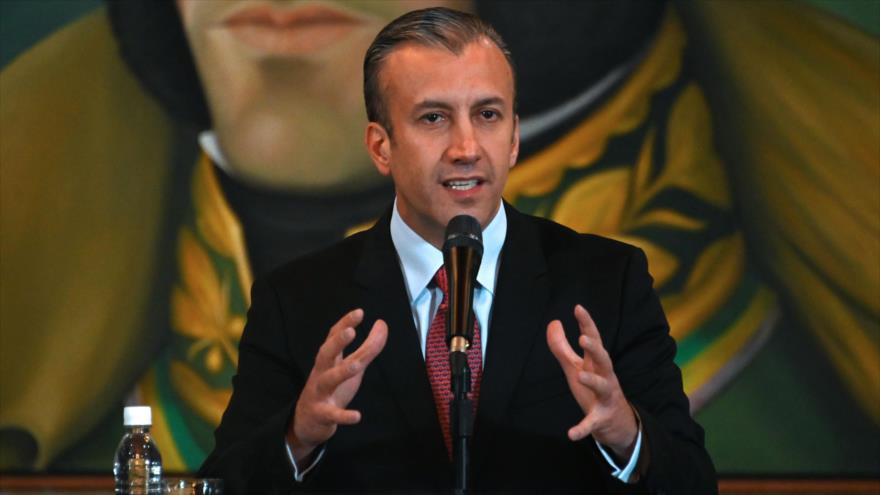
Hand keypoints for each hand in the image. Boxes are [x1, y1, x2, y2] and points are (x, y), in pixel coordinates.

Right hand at [287, 309, 387, 461]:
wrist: (308, 421)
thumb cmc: (332, 388)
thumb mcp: (352, 366)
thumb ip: (368, 347)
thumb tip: (382, 323)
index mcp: (328, 360)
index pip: (333, 337)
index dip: (345, 323)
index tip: (359, 312)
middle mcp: (321, 373)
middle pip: (325, 354)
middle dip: (337, 343)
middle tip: (350, 331)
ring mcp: (319, 393)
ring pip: (327, 381)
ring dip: (341, 372)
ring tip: (357, 366)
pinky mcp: (322, 414)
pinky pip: (332, 414)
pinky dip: (343, 416)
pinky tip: (357, 416)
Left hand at [547, 305, 637, 458]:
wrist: (616, 423)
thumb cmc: (594, 390)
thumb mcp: (576, 367)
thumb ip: (562, 347)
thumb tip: (553, 322)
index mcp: (596, 363)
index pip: (592, 339)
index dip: (586, 323)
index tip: (578, 308)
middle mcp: (605, 377)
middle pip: (603, 359)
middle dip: (594, 348)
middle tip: (584, 338)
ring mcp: (605, 397)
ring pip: (602, 387)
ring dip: (592, 381)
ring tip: (580, 375)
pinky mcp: (601, 418)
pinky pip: (592, 423)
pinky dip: (582, 429)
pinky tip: (571, 434)